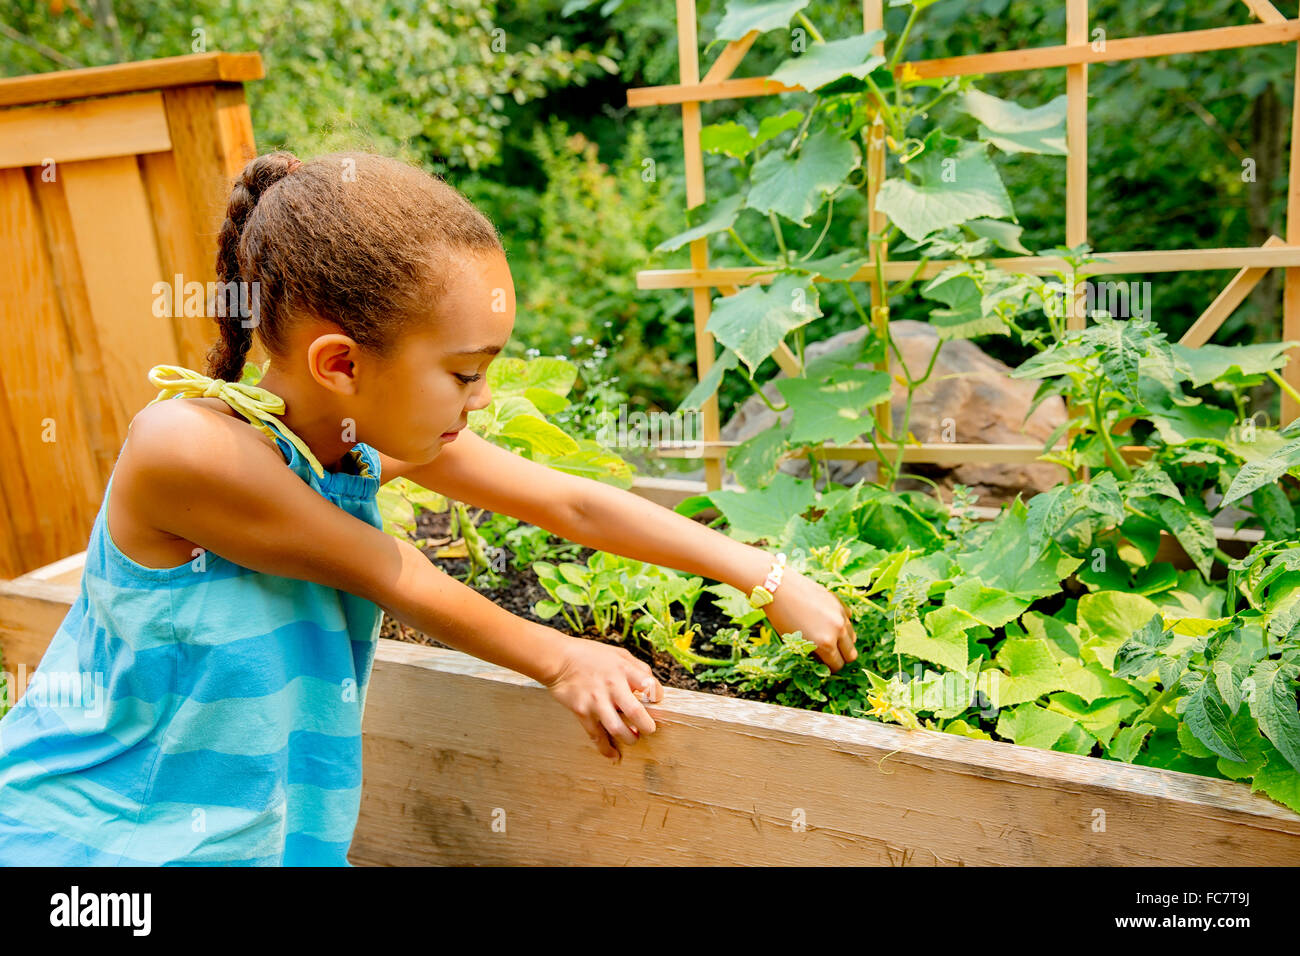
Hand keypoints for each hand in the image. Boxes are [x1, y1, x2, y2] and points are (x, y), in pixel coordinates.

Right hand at [541, 636, 664, 763]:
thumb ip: (636, 667)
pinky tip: (614, 754)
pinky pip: (596, 735)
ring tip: (633, 738)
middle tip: (649, 729)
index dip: (657, 696)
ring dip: (629, 738)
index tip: (655, 702)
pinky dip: (606, 749)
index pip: (650, 685)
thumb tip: (650, 684)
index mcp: (623, 669)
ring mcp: (596, 700)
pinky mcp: (582, 711)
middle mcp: (612, 685)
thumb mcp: (617, 653)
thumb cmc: (589, 655)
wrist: (558, 659)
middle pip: (636, 712)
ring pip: (617, 728)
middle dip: (647, 726)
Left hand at [761, 568, 857, 672]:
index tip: (824, 665)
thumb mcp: (795, 641)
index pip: (837, 665)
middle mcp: (837, 630)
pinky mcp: (840, 603)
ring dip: (843, 641)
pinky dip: (842, 623)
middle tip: (829, 655)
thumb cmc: (781, 617)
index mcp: (825, 644)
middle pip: (851, 655)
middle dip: (841, 657)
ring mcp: (841, 615)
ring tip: (827, 637)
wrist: (779, 587)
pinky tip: (827, 620)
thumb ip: (814, 652)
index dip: (830, 668)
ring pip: (852, 637)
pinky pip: (848, 619)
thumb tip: (824, 660)